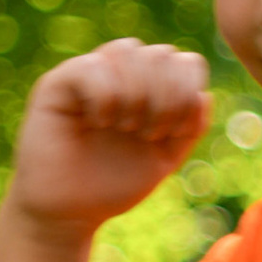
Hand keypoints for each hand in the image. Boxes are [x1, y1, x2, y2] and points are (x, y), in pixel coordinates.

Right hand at [3, 41, 211, 241]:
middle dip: (166, 97)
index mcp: (148, 88)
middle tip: (148, 135)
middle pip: (160, 54)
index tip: (174, 132)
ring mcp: (89, 74)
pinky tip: (100, 122)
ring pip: (128, 50)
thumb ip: (190, 127)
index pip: (183, 61)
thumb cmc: (113, 184)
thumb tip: (204, 95)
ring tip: (126, 128)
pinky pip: (92, 66)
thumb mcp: (164, 157)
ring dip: (136, 95)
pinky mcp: (57, 83)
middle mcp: (120, 74)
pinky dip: (105, 96)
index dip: (188, 91)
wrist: (69, 211)